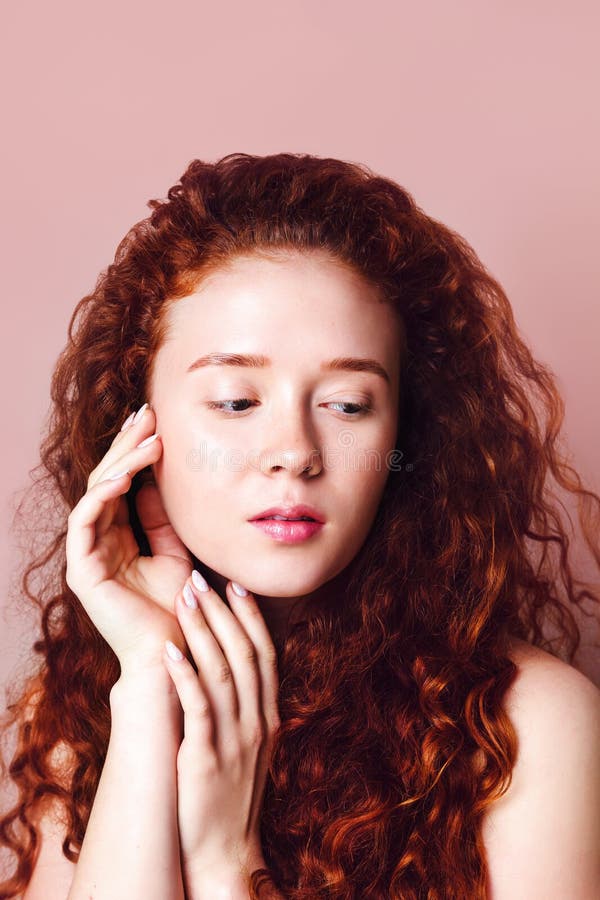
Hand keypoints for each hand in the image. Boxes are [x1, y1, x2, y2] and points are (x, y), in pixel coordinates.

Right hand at [65, 402, 192, 674]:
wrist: (178, 651)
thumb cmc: (180, 607)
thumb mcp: (175, 552)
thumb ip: (161, 520)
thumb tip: (154, 482)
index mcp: (118, 537)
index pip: (122, 483)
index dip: (135, 451)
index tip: (156, 421)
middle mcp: (98, 541)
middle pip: (107, 480)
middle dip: (128, 445)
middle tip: (148, 414)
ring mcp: (87, 555)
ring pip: (96, 493)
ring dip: (122, 461)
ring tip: (149, 438)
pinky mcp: (82, 570)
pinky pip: (85, 521)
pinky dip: (103, 495)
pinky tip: (127, 474)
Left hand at [163, 572, 280, 896]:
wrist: (224, 853)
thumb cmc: (229, 798)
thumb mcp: (248, 749)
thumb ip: (245, 711)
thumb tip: (231, 672)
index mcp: (269, 717)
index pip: (265, 654)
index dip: (250, 618)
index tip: (235, 585)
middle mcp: (258, 723)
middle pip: (244, 654)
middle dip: (222, 613)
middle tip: (200, 579)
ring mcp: (235, 741)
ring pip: (222, 672)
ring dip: (202, 632)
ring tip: (183, 600)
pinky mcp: (206, 759)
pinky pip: (197, 707)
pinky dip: (184, 674)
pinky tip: (169, 650)